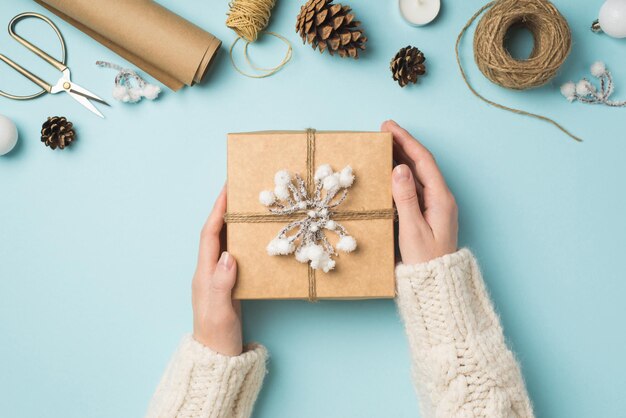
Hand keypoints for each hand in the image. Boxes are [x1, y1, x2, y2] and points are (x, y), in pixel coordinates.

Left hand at [192, 187, 241, 355]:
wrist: (216, 358)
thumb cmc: (217, 336)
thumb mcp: (220, 312)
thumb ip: (222, 284)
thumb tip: (229, 255)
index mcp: (204, 274)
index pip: (209, 235)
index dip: (217, 211)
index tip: (227, 190)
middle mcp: (208, 271)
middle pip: (215, 233)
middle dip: (224, 209)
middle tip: (239, 191)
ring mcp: (218, 277)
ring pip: (224, 242)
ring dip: (232, 222)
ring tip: (246, 207)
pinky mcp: (228, 284)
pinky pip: (233, 254)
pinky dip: (240, 240)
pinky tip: (251, 237)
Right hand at [382, 120, 457, 264]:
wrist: (437, 283)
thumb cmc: (426, 261)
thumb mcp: (413, 229)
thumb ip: (405, 198)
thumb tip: (400, 168)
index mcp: (441, 198)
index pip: (423, 161)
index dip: (406, 141)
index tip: (389, 127)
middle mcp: (441, 198)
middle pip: (422, 164)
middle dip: (404, 144)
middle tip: (383, 130)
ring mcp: (435, 205)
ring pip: (418, 174)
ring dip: (402, 157)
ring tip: (385, 144)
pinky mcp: (428, 213)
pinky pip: (415, 186)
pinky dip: (401, 174)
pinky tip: (390, 171)